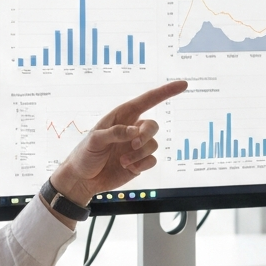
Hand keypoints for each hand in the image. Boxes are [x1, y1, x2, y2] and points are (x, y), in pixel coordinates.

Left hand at [49, 80, 187, 208]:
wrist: (82, 180)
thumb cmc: (85, 155)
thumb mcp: (94, 140)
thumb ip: (115, 133)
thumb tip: (135, 131)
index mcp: (121, 117)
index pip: (147, 101)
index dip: (165, 92)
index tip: (182, 85)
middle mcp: (132, 130)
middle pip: (152, 126)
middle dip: (146, 135)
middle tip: (134, 144)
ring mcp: (136, 146)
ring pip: (153, 145)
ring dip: (139, 154)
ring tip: (123, 161)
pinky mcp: (139, 162)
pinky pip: (152, 160)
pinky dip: (141, 164)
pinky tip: (128, 167)